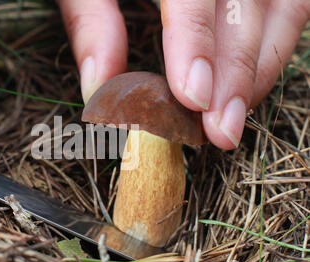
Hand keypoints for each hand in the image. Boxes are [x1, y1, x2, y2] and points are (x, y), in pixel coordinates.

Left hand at [57, 0, 309, 149]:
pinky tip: (248, 84)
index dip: (198, 42)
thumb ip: (90, 20)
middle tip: (220, 131)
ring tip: (233, 117)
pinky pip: (290, 5)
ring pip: (283, 6)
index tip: (193, 98)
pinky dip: (273, 47)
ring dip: (261, 67)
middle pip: (247, 1)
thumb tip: (98, 87)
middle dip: (238, 72)